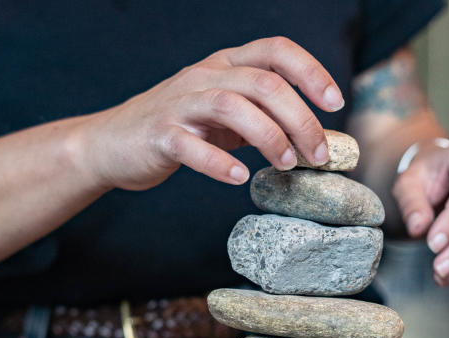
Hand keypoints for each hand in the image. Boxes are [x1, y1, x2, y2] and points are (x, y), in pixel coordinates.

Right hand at [77, 37, 343, 190]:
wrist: (111, 145)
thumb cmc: (179, 129)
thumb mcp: (224, 115)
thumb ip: (263, 116)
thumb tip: (315, 137)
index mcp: (225, 65)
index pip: (276, 50)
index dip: (311, 71)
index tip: (336, 103)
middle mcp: (204, 76)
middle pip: (263, 82)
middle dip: (300, 118)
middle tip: (318, 154)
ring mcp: (179, 104)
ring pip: (233, 106)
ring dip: (269, 137)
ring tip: (286, 165)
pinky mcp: (159, 136)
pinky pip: (191, 146)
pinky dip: (220, 163)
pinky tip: (240, 176)